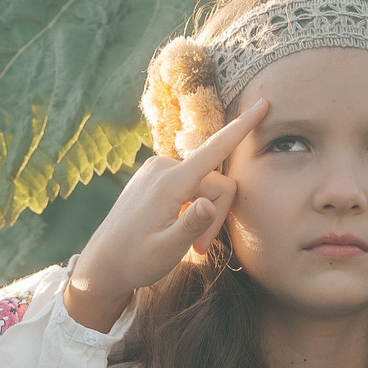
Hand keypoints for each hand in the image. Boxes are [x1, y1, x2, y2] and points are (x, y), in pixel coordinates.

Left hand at [64, 98, 268, 330]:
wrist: (102, 263)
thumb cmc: (135, 260)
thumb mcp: (166, 251)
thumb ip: (191, 225)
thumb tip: (210, 203)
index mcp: (170, 182)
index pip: (215, 149)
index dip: (242, 128)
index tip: (264, 104)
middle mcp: (163, 167)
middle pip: (215, 182)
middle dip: (214, 214)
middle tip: (200, 248)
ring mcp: (157, 169)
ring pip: (203, 185)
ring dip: (202, 213)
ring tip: (186, 243)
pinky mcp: (154, 175)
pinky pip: (188, 184)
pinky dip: (189, 206)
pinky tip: (174, 227)